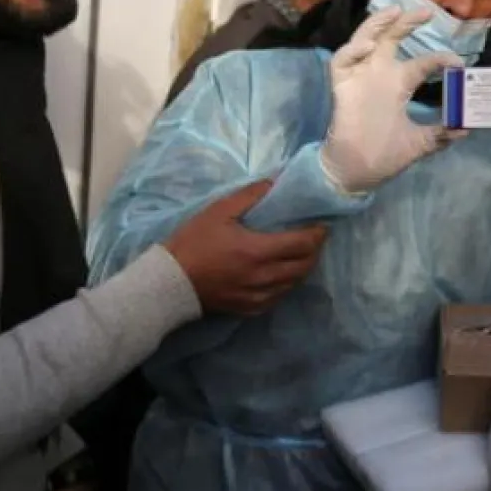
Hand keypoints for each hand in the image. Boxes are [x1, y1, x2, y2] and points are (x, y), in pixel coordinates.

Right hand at [165, 180, 327, 314]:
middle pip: (305, 266)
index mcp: (259, 251)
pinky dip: (286, 284)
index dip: (318, 233)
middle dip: (315, 250)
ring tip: (300, 253)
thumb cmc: (193, 243)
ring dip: (303, 267)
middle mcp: (265, 277)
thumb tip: (275, 182)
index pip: (303, 244)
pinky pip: (279, 297)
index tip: (322, 224)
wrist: (169, 282)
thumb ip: (249, 196)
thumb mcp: (218, 211)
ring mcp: (259, 296)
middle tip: (314, 237)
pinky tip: (282, 274)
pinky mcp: (250, 308)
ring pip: (294, 283)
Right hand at [319, 6, 465, 193]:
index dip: (439, 59)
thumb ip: (440, 135)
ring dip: (377, 24)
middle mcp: (381, 75)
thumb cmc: (385, 154)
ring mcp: (360, 77)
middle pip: (391, 38)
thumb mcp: (420, 143)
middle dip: (407, 22)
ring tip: (394, 12)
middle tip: (427, 11)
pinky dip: (353, 51)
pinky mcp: (342, 86)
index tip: (458, 64)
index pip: (422, 63)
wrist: (359, 172)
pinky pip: (342, 61)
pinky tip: (368, 47)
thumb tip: (466, 129)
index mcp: (399, 85)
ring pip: (365, 39)